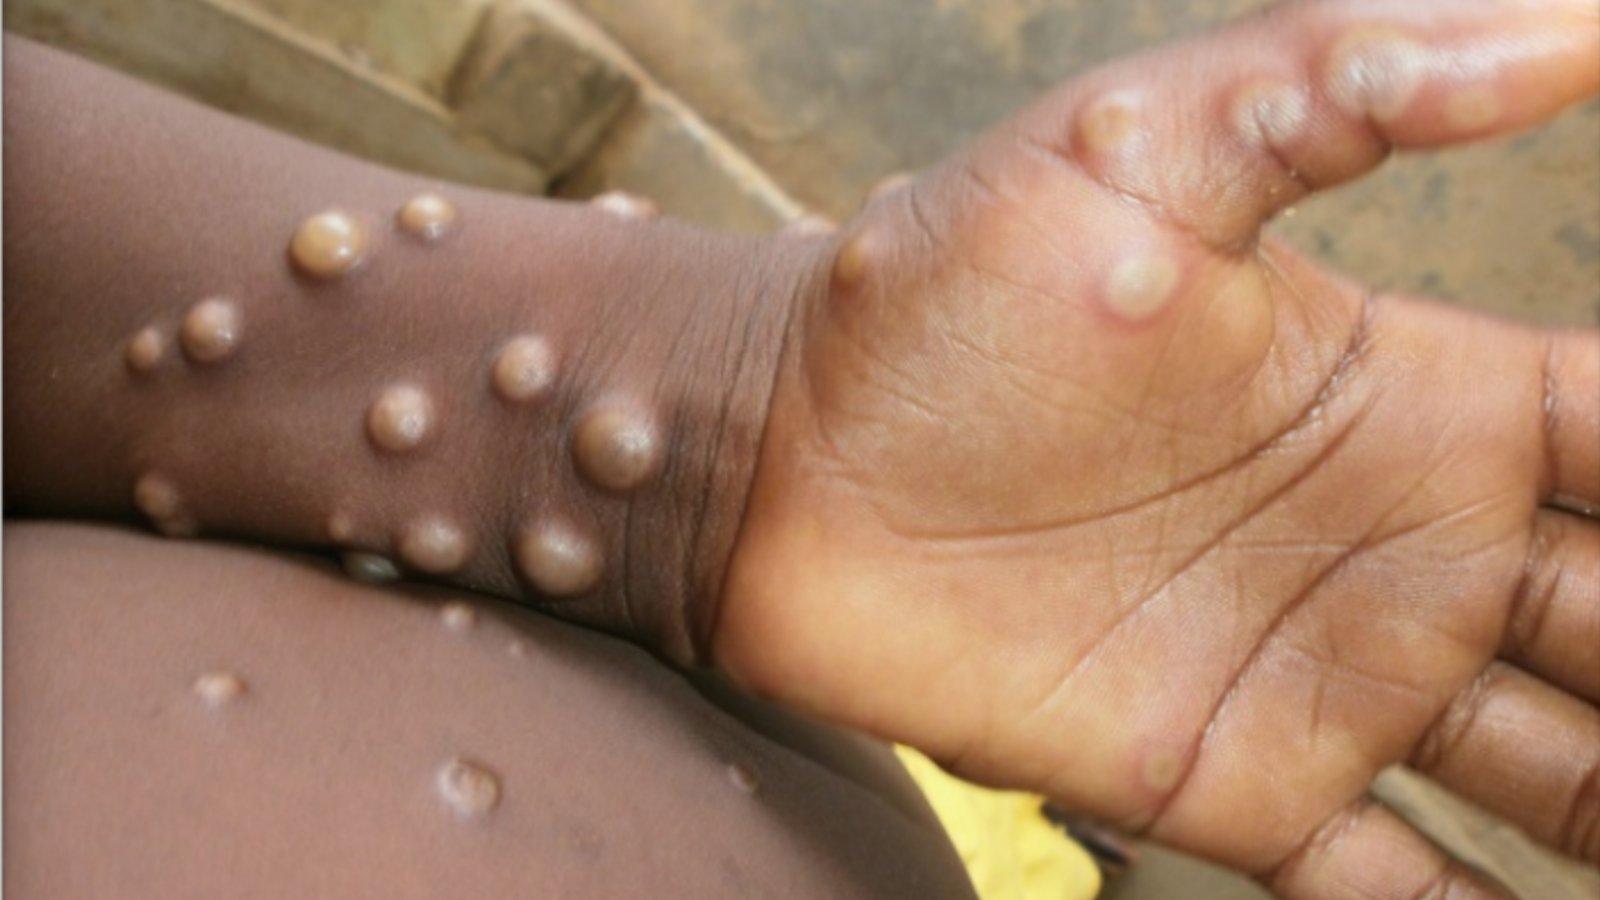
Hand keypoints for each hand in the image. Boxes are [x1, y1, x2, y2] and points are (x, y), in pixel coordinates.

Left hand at [720, 1, 1599, 894]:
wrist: (782, 445)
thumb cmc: (943, 285)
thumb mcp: (1148, 143)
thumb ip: (1351, 87)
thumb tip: (1587, 30)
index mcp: (1423, 395)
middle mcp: (1409, 548)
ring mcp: (1331, 678)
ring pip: (1568, 779)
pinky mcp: (1229, 786)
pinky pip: (1401, 889)